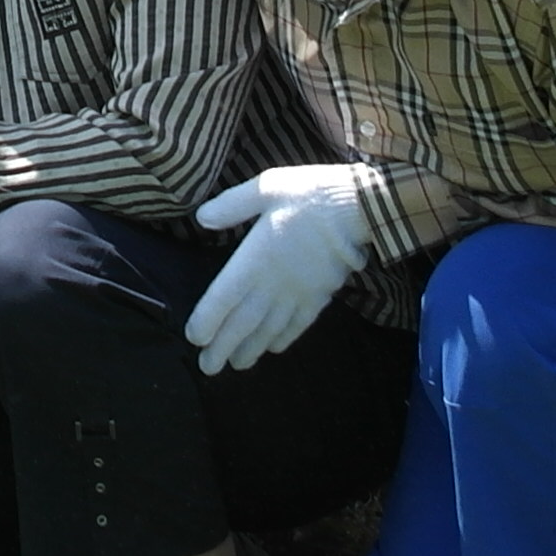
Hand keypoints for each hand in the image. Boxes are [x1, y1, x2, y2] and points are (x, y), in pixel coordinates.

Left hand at [184, 162, 376, 372]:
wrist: (360, 207)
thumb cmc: (309, 194)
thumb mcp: (265, 187)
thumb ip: (232, 206)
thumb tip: (202, 219)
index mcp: (255, 258)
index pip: (224, 297)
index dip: (207, 321)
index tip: (194, 338)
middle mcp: (274, 283)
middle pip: (243, 322)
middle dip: (223, 347)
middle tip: (208, 368)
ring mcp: (299, 292)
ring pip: (270, 329)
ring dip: (251, 349)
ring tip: (237, 365)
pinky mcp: (321, 294)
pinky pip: (299, 323)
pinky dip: (285, 338)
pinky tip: (275, 348)